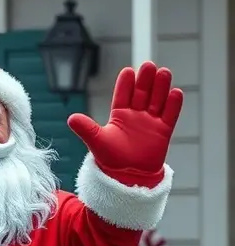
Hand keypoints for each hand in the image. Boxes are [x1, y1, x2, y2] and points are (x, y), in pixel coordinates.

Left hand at [67, 62, 182, 176]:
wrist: (128, 179)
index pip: (123, 95)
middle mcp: (136, 115)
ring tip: (164, 73)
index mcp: (119, 115)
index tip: (128, 72)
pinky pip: (170, 116)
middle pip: (142, 93)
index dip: (126, 84)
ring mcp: (150, 122)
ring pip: (157, 100)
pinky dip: (173, 105)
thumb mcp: (97, 142)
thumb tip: (71, 118)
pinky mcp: (163, 132)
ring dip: (161, 87)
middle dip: (145, 80)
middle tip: (149, 65)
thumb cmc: (111, 161)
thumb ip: (86, 128)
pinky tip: (175, 93)